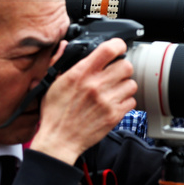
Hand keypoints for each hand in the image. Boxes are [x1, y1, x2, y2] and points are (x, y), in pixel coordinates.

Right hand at [30, 39, 136, 166]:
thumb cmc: (55, 113)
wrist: (60, 139)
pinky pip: (131, 101)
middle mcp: (96, 85)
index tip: (117, 48)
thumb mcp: (51, 83)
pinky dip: (125, 101)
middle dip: (121, 68)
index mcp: (80, 73)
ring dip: (124, 85)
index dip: (118, 45)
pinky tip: (113, 103)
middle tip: (114, 73)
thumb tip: (64, 46)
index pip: (109, 49)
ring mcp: (107, 101)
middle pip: (126, 66)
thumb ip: (59, 62)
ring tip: (113, 90)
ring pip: (131, 84)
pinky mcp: (114, 115)